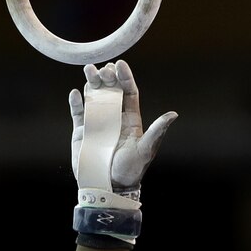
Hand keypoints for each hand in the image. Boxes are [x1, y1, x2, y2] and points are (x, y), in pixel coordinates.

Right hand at [69, 60, 177, 189]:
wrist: (110, 186)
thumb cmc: (131, 169)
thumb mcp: (146, 149)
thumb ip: (157, 130)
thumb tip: (174, 114)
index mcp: (131, 117)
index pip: (129, 92)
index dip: (125, 77)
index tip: (120, 64)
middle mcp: (114, 116)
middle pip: (111, 90)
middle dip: (108, 76)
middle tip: (104, 67)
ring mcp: (97, 122)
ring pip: (94, 97)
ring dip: (91, 83)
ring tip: (89, 69)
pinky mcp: (82, 131)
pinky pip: (78, 113)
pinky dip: (76, 102)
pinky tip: (76, 93)